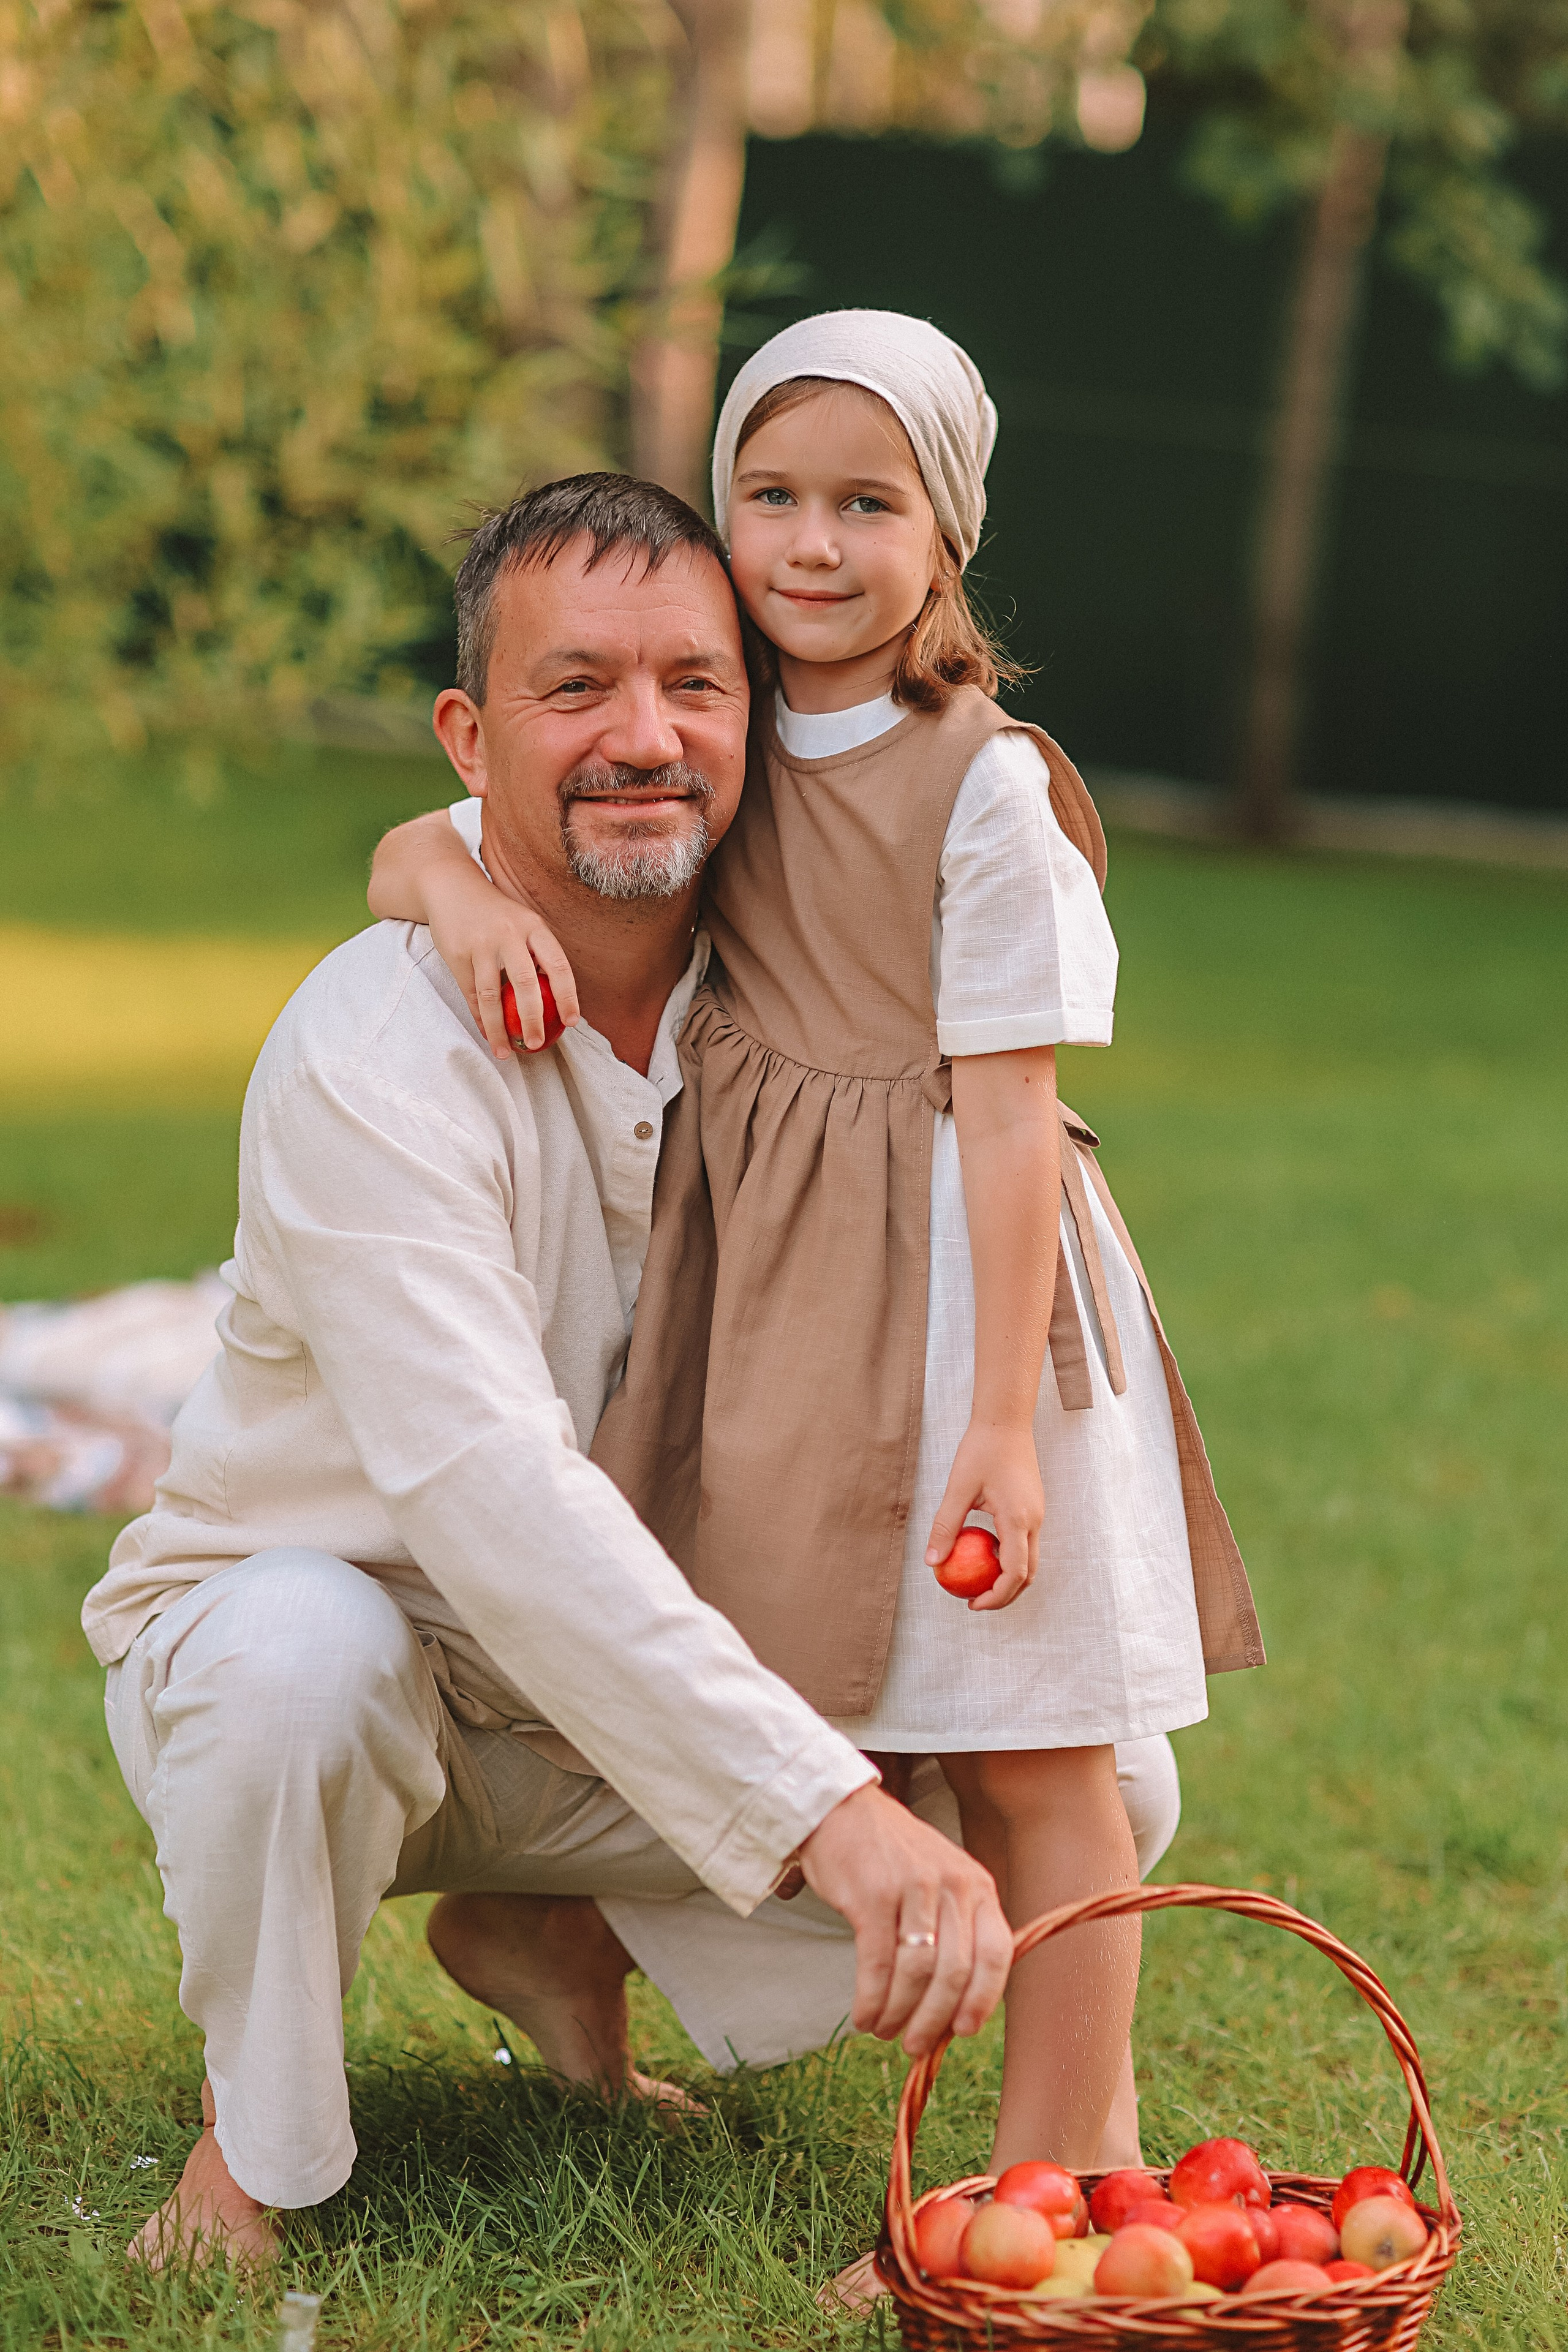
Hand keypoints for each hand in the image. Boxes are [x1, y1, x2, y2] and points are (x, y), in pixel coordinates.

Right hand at [426, 880, 580, 1057]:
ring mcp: (481, 944)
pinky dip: (480, 1019)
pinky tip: (488, 1034)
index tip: (571, 1022)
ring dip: (499, 1029)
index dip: (567, 996)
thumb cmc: (496, 914)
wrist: (451, 887)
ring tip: (506, 1052)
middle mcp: (509, 934)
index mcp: (534, 927)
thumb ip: (538, 953)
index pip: (558, 965)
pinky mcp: (458, 954)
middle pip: (525, 984)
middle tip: (536, 1044)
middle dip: (532, 1020)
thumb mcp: (523, 923)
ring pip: (493, 996)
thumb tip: (557, 1001)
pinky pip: (471, 995)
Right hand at [798, 1784, 1011, 2053]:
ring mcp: (913, 1887)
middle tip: (915, 2045)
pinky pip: (878, 1963)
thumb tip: (956, 2008)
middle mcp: (952, 1884)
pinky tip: (863, 2014)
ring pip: (917, 1973)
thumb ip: (956, 1931)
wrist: (840, 1809)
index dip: (983, 2000)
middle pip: (954, 1972)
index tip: (964, 2032)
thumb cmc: (891, 1855)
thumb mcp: (941, 1881)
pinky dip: (872, 1999)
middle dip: (934, 2020)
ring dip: (899, 2014)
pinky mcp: (873, 1894)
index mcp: (976, 1885)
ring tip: (882, 2029)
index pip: (996, 1954)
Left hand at [925, 1419, 1042, 1610]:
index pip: (1014, 1574)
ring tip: (979, 1581)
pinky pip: (1026, 1543)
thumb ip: (946, 1526)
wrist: (1006, 1421)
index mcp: (1019, 1520)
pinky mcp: (1034, 1507)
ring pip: (1030, 1560)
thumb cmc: (981, 1450)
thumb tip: (932, 1562)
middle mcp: (1035, 1521)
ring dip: (1008, 1577)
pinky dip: (1009, 1558)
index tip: (973, 1604)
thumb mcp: (958, 1488)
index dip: (996, 1597)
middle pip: (1028, 1574)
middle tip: (976, 1601)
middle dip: (1005, 1595)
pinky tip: (984, 1553)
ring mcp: (1038, 1514)